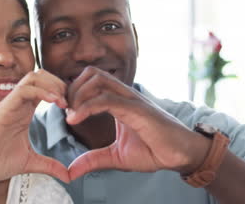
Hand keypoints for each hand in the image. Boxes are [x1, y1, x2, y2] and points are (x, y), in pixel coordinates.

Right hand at [0, 69, 70, 184]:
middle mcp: (18, 104)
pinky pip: (23, 90)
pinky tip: (54, 102)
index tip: (73, 107)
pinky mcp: (3, 109)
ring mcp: (10, 104)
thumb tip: (68, 175)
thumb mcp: (30, 162)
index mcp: (25, 111)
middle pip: (40, 76)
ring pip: (32, 77)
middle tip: (70, 101)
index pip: (45, 88)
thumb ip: (49, 165)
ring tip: (63, 101)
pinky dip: (42, 91)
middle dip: (59, 83)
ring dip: (52, 84)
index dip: (61, 92)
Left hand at [66, 67, 209, 179]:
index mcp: (118, 100)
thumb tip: (71, 171)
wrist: (180, 156)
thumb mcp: (115, 157)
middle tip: (65, 111)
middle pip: (91, 73)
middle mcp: (124, 95)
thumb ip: (93, 160)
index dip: (73, 92)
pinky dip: (86, 107)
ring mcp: (131, 99)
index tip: (64, 111)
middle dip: (73, 89)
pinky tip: (76, 120)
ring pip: (98, 79)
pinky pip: (107, 99)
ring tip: (71, 116)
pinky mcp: (137, 109)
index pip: (91, 82)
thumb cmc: (154, 151)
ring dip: (78, 95)